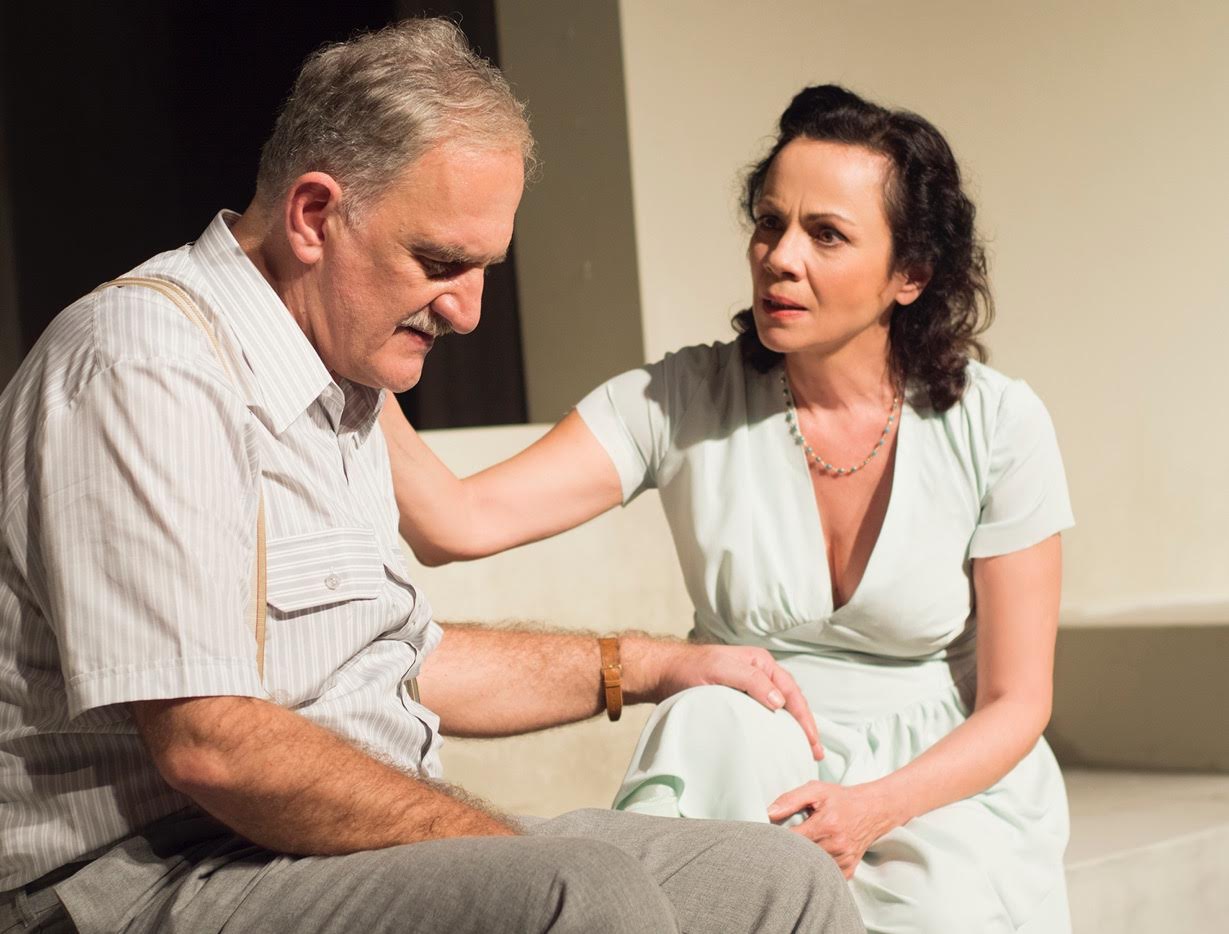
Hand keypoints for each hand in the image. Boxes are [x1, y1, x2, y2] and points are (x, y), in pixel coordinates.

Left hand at [633, 640, 823, 759]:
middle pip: (791, 702)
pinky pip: (764, 717)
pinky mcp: (739, 702)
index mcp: (762, 664)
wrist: (665, 673)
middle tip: (814, 753)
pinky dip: (775, 730)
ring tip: (802, 752)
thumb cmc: (692, 668)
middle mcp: (760, 675)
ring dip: (792, 730)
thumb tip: (780, 704)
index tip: (812, 741)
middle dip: (805, 727)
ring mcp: (750, 689)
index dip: (804, 718)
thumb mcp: (723, 670)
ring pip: (780, 710)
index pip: (792, 692)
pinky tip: (777, 744)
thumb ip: (753, 682)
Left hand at [767, 780, 899, 878]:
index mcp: (826, 825)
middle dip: (789, 850)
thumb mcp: (816, 790)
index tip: (770, 835)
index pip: (791, 840)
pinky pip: (825, 876)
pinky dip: (816, 869)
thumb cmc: (842, 799)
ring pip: (812, 869)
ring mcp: (843, 861)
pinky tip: (813, 858)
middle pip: (800, 856)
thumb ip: (790, 799)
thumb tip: (768, 812)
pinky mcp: (848, 870)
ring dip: (802, 860)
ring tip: (799, 849)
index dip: (778, 839)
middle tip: (782, 843)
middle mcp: (836, 846)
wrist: (873, 810)